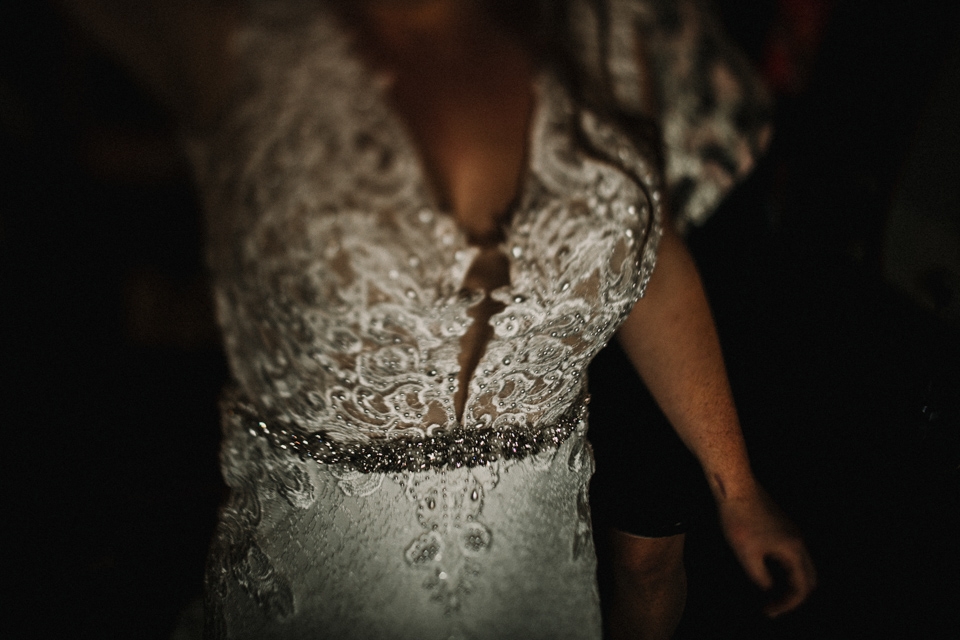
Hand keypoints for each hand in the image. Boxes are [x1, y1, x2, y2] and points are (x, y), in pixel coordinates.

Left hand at [717, 485, 816, 617]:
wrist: (735, 487)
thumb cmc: (739, 519)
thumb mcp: (746, 555)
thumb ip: (759, 578)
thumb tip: (767, 590)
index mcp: (793, 550)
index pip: (802, 588)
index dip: (787, 605)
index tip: (769, 611)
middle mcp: (798, 542)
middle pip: (808, 578)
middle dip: (793, 596)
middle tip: (772, 605)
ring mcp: (791, 533)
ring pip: (799, 566)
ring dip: (788, 582)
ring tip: (767, 593)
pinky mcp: (782, 527)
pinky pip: (790, 554)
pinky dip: (783, 569)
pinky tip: (765, 572)